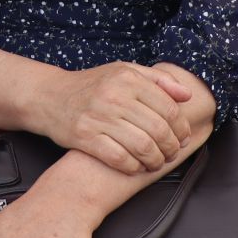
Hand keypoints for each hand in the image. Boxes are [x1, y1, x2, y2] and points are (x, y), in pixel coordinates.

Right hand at [37, 62, 193, 174]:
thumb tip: (187, 95)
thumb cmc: (92, 85)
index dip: (182, 128)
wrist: (50, 96)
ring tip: (157, 162)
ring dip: (155, 160)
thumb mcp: (124, 71)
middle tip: (173, 154)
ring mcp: (98, 117)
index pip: (169, 108)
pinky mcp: (85, 137)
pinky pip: (119, 158)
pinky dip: (133, 166)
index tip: (184, 138)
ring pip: (142, 146)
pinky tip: (136, 166)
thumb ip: (159, 80)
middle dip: (172, 147)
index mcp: (128, 79)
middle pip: (158, 130)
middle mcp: (114, 96)